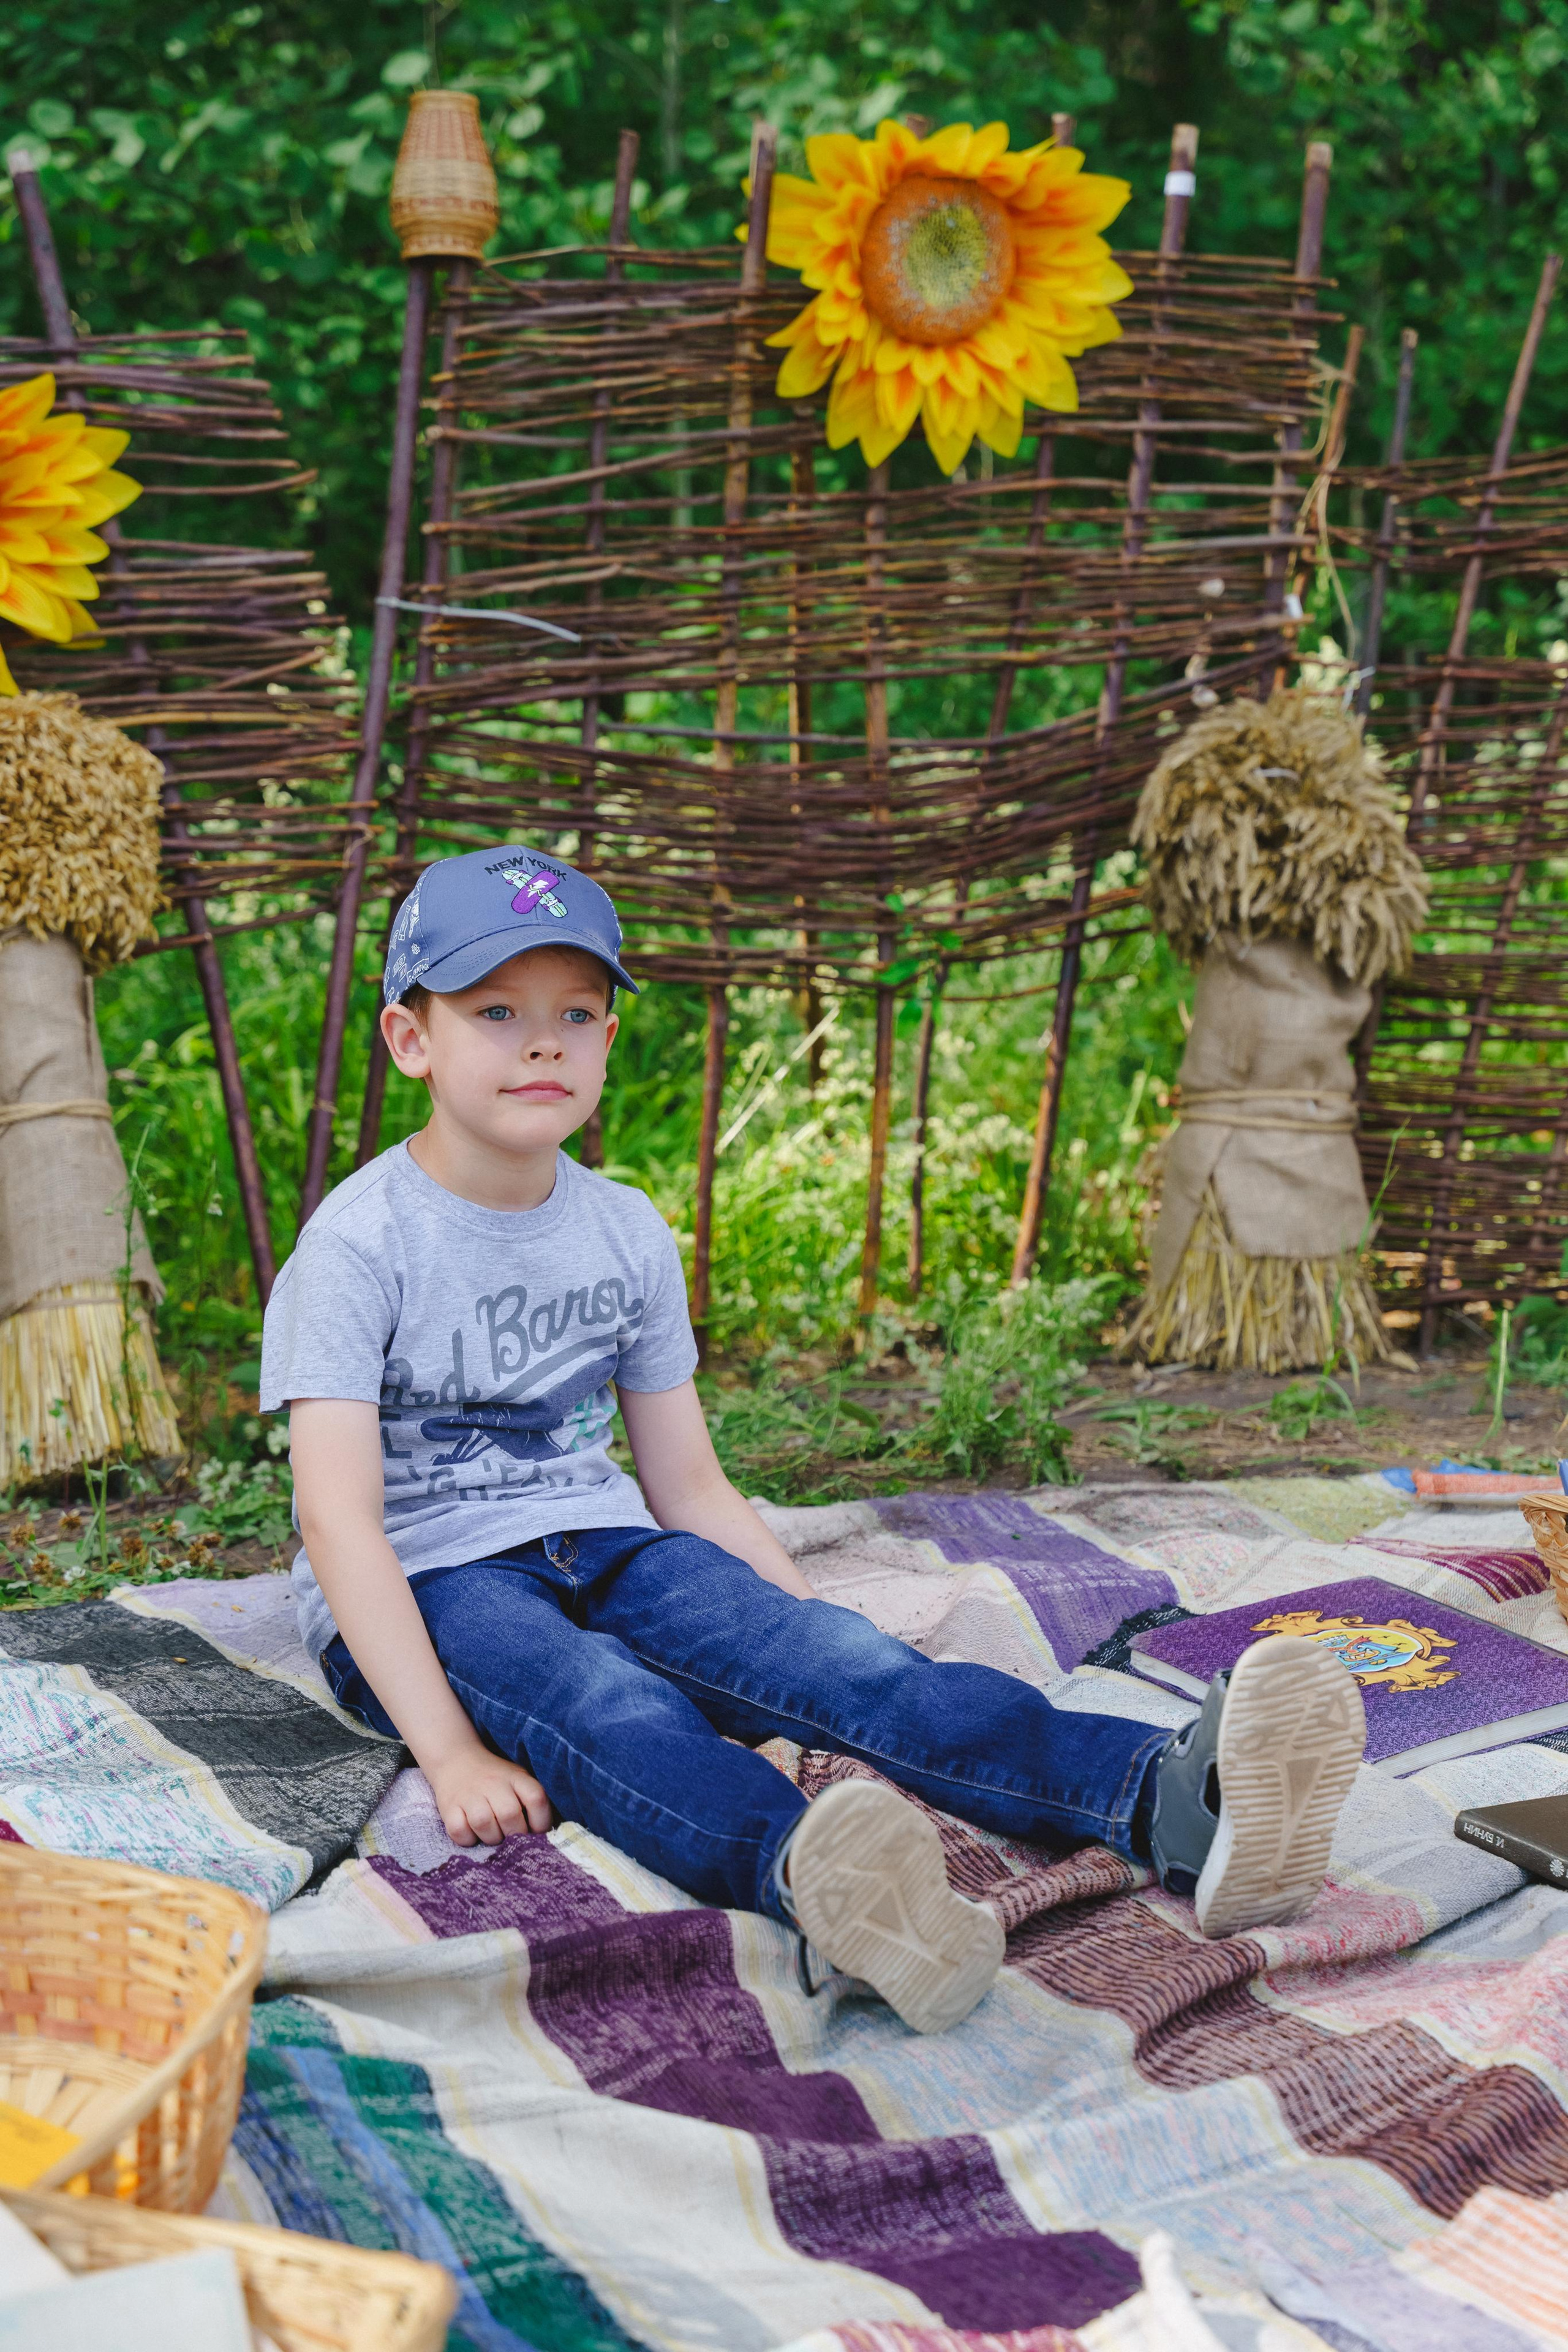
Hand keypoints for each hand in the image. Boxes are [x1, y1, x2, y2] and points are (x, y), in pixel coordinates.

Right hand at [425, 1747, 551, 1846]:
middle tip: (510, 1836)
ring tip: (492, 1834)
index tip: (537, 1833)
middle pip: (510, 1815)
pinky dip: (467, 1838)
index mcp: (515, 1777)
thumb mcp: (516, 1780)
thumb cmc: (494, 1779)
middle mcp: (493, 1783)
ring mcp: (469, 1794)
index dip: (541, 1822)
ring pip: (484, 1824)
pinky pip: (459, 1831)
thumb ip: (530, 1802)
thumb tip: (542, 1836)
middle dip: (514, 1834)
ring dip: (491, 1837)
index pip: (536, 1798)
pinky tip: (472, 1832)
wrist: (456, 1760)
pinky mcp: (449, 1806)